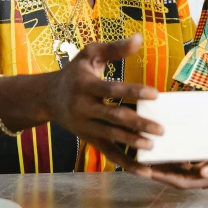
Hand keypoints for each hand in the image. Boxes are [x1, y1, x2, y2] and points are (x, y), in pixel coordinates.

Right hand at [46, 33, 160, 176]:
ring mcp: (85, 126)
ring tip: (153, 146)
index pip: (112, 90)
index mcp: (85, 86)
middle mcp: (83, 108)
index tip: (155, 95)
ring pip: (111, 137)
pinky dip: (126, 163)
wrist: (46, 97)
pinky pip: (109, 154)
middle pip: (113, 117)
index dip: (133, 92)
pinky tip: (145, 170)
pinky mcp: (89, 139)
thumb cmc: (75, 72)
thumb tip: (141, 38)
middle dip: (137, 124)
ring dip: (132, 143)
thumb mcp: (90, 54)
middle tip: (160, 128)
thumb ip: (115, 48)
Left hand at [149, 136, 207, 188]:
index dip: (162, 176)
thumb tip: (203, 171)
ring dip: (168, 162)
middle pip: (177, 176)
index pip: (181, 181)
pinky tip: (175, 144)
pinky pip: (193, 160)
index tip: (145, 170)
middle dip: (159, 170)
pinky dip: (182, 154)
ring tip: (153, 150)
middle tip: (141, 158)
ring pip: (184, 168)